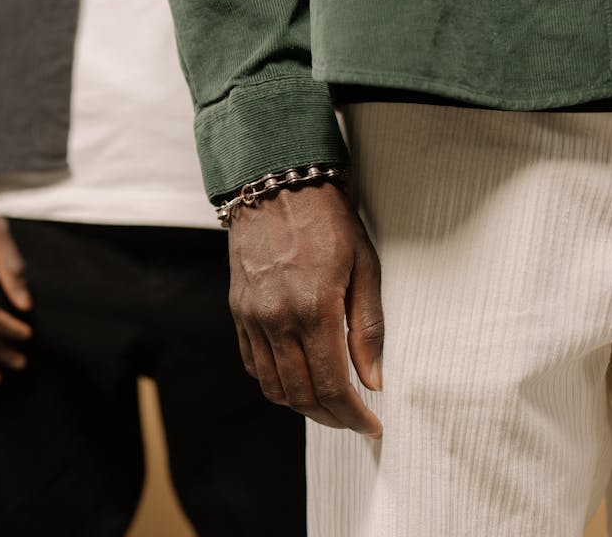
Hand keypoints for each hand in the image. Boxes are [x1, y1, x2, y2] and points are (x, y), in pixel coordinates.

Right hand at [228, 182, 383, 437]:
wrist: (276, 186)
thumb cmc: (327, 221)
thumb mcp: (364, 267)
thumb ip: (367, 328)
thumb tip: (373, 379)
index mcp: (313, 309)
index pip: (331, 385)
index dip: (353, 415)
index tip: (372, 425)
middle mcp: (276, 319)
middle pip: (300, 394)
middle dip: (330, 417)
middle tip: (353, 419)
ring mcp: (252, 317)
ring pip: (272, 386)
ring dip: (301, 405)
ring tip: (327, 404)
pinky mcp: (238, 311)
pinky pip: (252, 363)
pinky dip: (274, 381)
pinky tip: (296, 377)